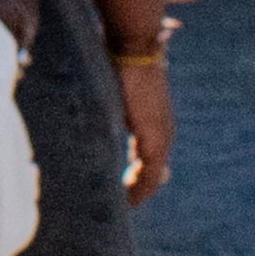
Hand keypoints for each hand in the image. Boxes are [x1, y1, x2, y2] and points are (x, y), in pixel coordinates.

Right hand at [107, 35, 171, 200]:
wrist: (134, 49)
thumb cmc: (119, 64)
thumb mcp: (115, 94)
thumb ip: (112, 111)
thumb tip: (92, 120)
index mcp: (153, 123)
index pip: (148, 158)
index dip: (137, 175)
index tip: (123, 189)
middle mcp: (162, 132)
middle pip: (153, 171)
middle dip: (138, 187)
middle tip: (123, 204)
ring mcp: (161, 136)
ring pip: (153, 175)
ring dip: (139, 191)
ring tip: (124, 206)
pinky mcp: (155, 138)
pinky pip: (149, 172)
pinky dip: (141, 187)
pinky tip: (129, 199)